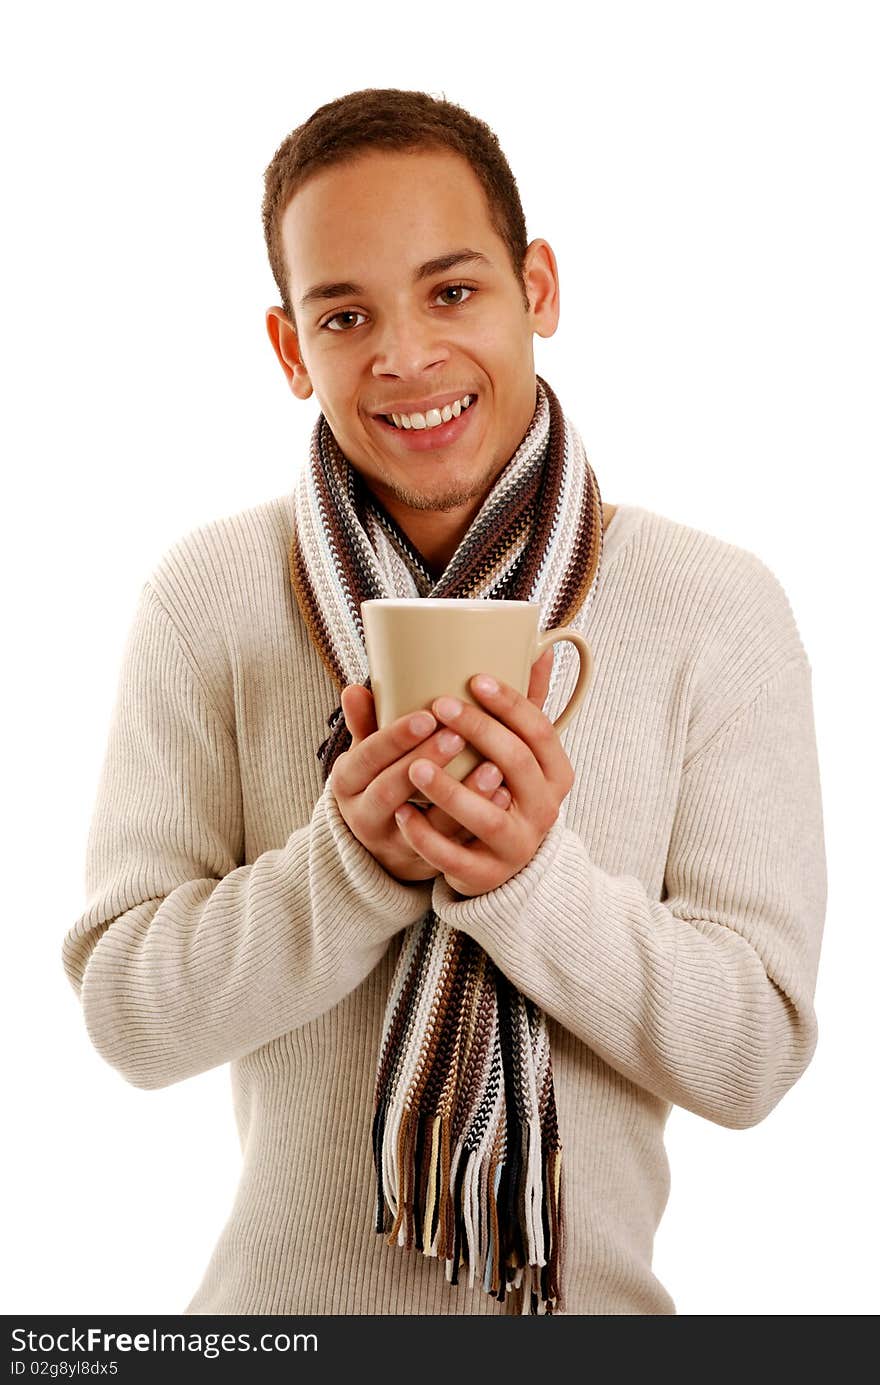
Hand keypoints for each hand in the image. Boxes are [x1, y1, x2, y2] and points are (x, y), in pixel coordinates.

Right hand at [330, 684, 512, 883]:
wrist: (384, 845)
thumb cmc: (381, 780)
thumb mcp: (367, 757)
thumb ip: (366, 723)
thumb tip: (355, 689)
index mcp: (347, 782)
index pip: (367, 757)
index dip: (395, 738)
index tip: (428, 716)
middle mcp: (364, 816)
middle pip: (391, 790)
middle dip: (426, 761)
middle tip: (459, 735)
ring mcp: (395, 844)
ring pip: (425, 824)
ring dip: (460, 794)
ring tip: (492, 766)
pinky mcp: (426, 862)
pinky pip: (452, 846)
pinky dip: (478, 819)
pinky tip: (502, 795)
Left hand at [391, 649, 572, 896]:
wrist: (505, 865)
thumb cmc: (509, 792)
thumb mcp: (524, 753)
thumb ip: (526, 706)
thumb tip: (540, 648)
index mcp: (556, 774)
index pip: (540, 731)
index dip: (511, 703)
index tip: (475, 678)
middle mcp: (545, 810)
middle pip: (516, 766)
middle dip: (478, 734)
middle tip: (439, 707)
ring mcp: (517, 846)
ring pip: (486, 818)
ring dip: (450, 790)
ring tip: (414, 765)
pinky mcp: (485, 874)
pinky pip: (454, 857)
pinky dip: (426, 836)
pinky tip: (401, 812)